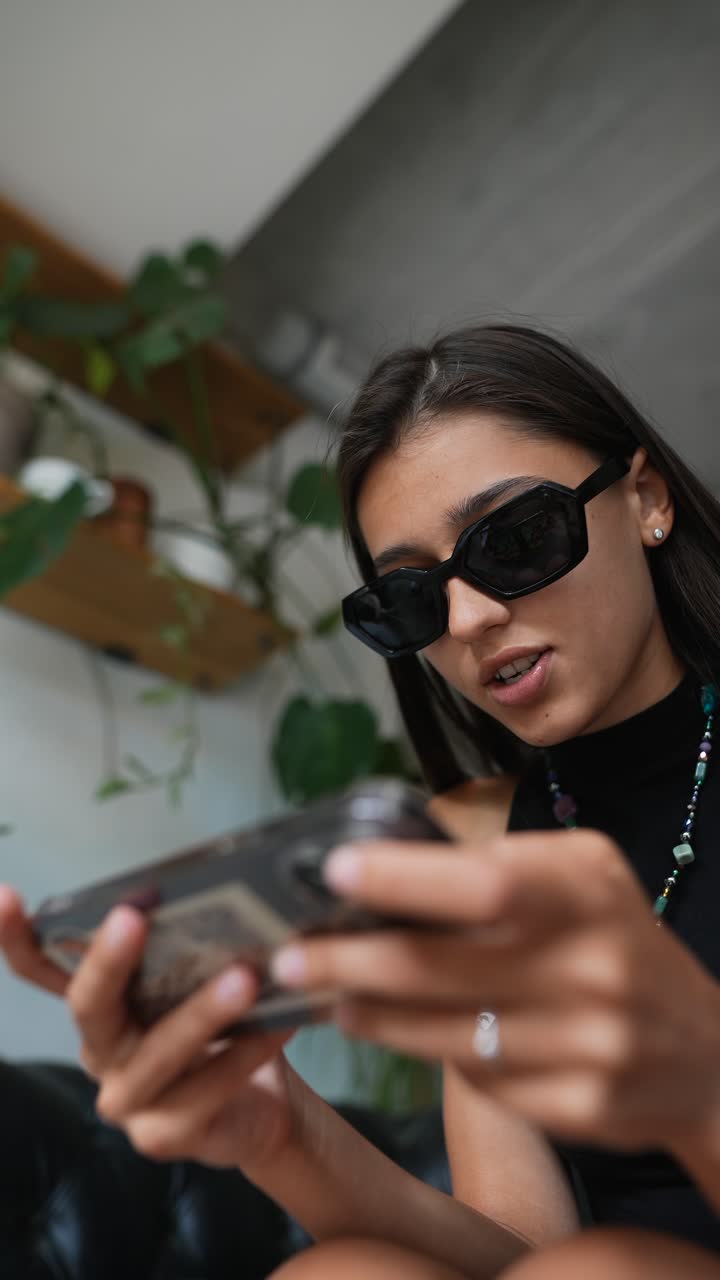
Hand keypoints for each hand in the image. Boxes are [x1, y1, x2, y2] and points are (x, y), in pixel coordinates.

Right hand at [0, 885, 294, 1170]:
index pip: (42, 969)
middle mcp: (100, 1052)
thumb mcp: (201, 980)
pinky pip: (204, 1092)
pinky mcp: (163, 1136)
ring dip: (202, 1013)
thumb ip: (190, 946)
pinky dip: (245, 1055)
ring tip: (245, 978)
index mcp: (101, 1007)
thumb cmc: (226, 1028)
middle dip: (108, 960)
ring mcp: (126, 1100)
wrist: (262, 1106)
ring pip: (158, 1053)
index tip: (5, 896)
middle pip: (89, 1006)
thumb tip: (214, 888)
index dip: (16, 937)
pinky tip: (277, 1026)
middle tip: (133, 917)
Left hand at [269, 831, 719, 1151]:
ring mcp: (588, 1046)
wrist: (702, 1054)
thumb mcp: (583, 877)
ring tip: (325, 993)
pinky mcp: (578, 1108)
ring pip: (444, 1033)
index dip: (404, 878)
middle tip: (285, 956)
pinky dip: (422, 1051)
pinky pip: (477, 1079)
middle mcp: (592, 970)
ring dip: (370, 1013)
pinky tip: (389, 1030)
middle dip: (348, 962)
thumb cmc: (615, 942)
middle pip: (441, 970)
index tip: (334, 869)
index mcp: (587, 894)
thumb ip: (504, 863)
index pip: (485, 884)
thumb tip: (392, 864)